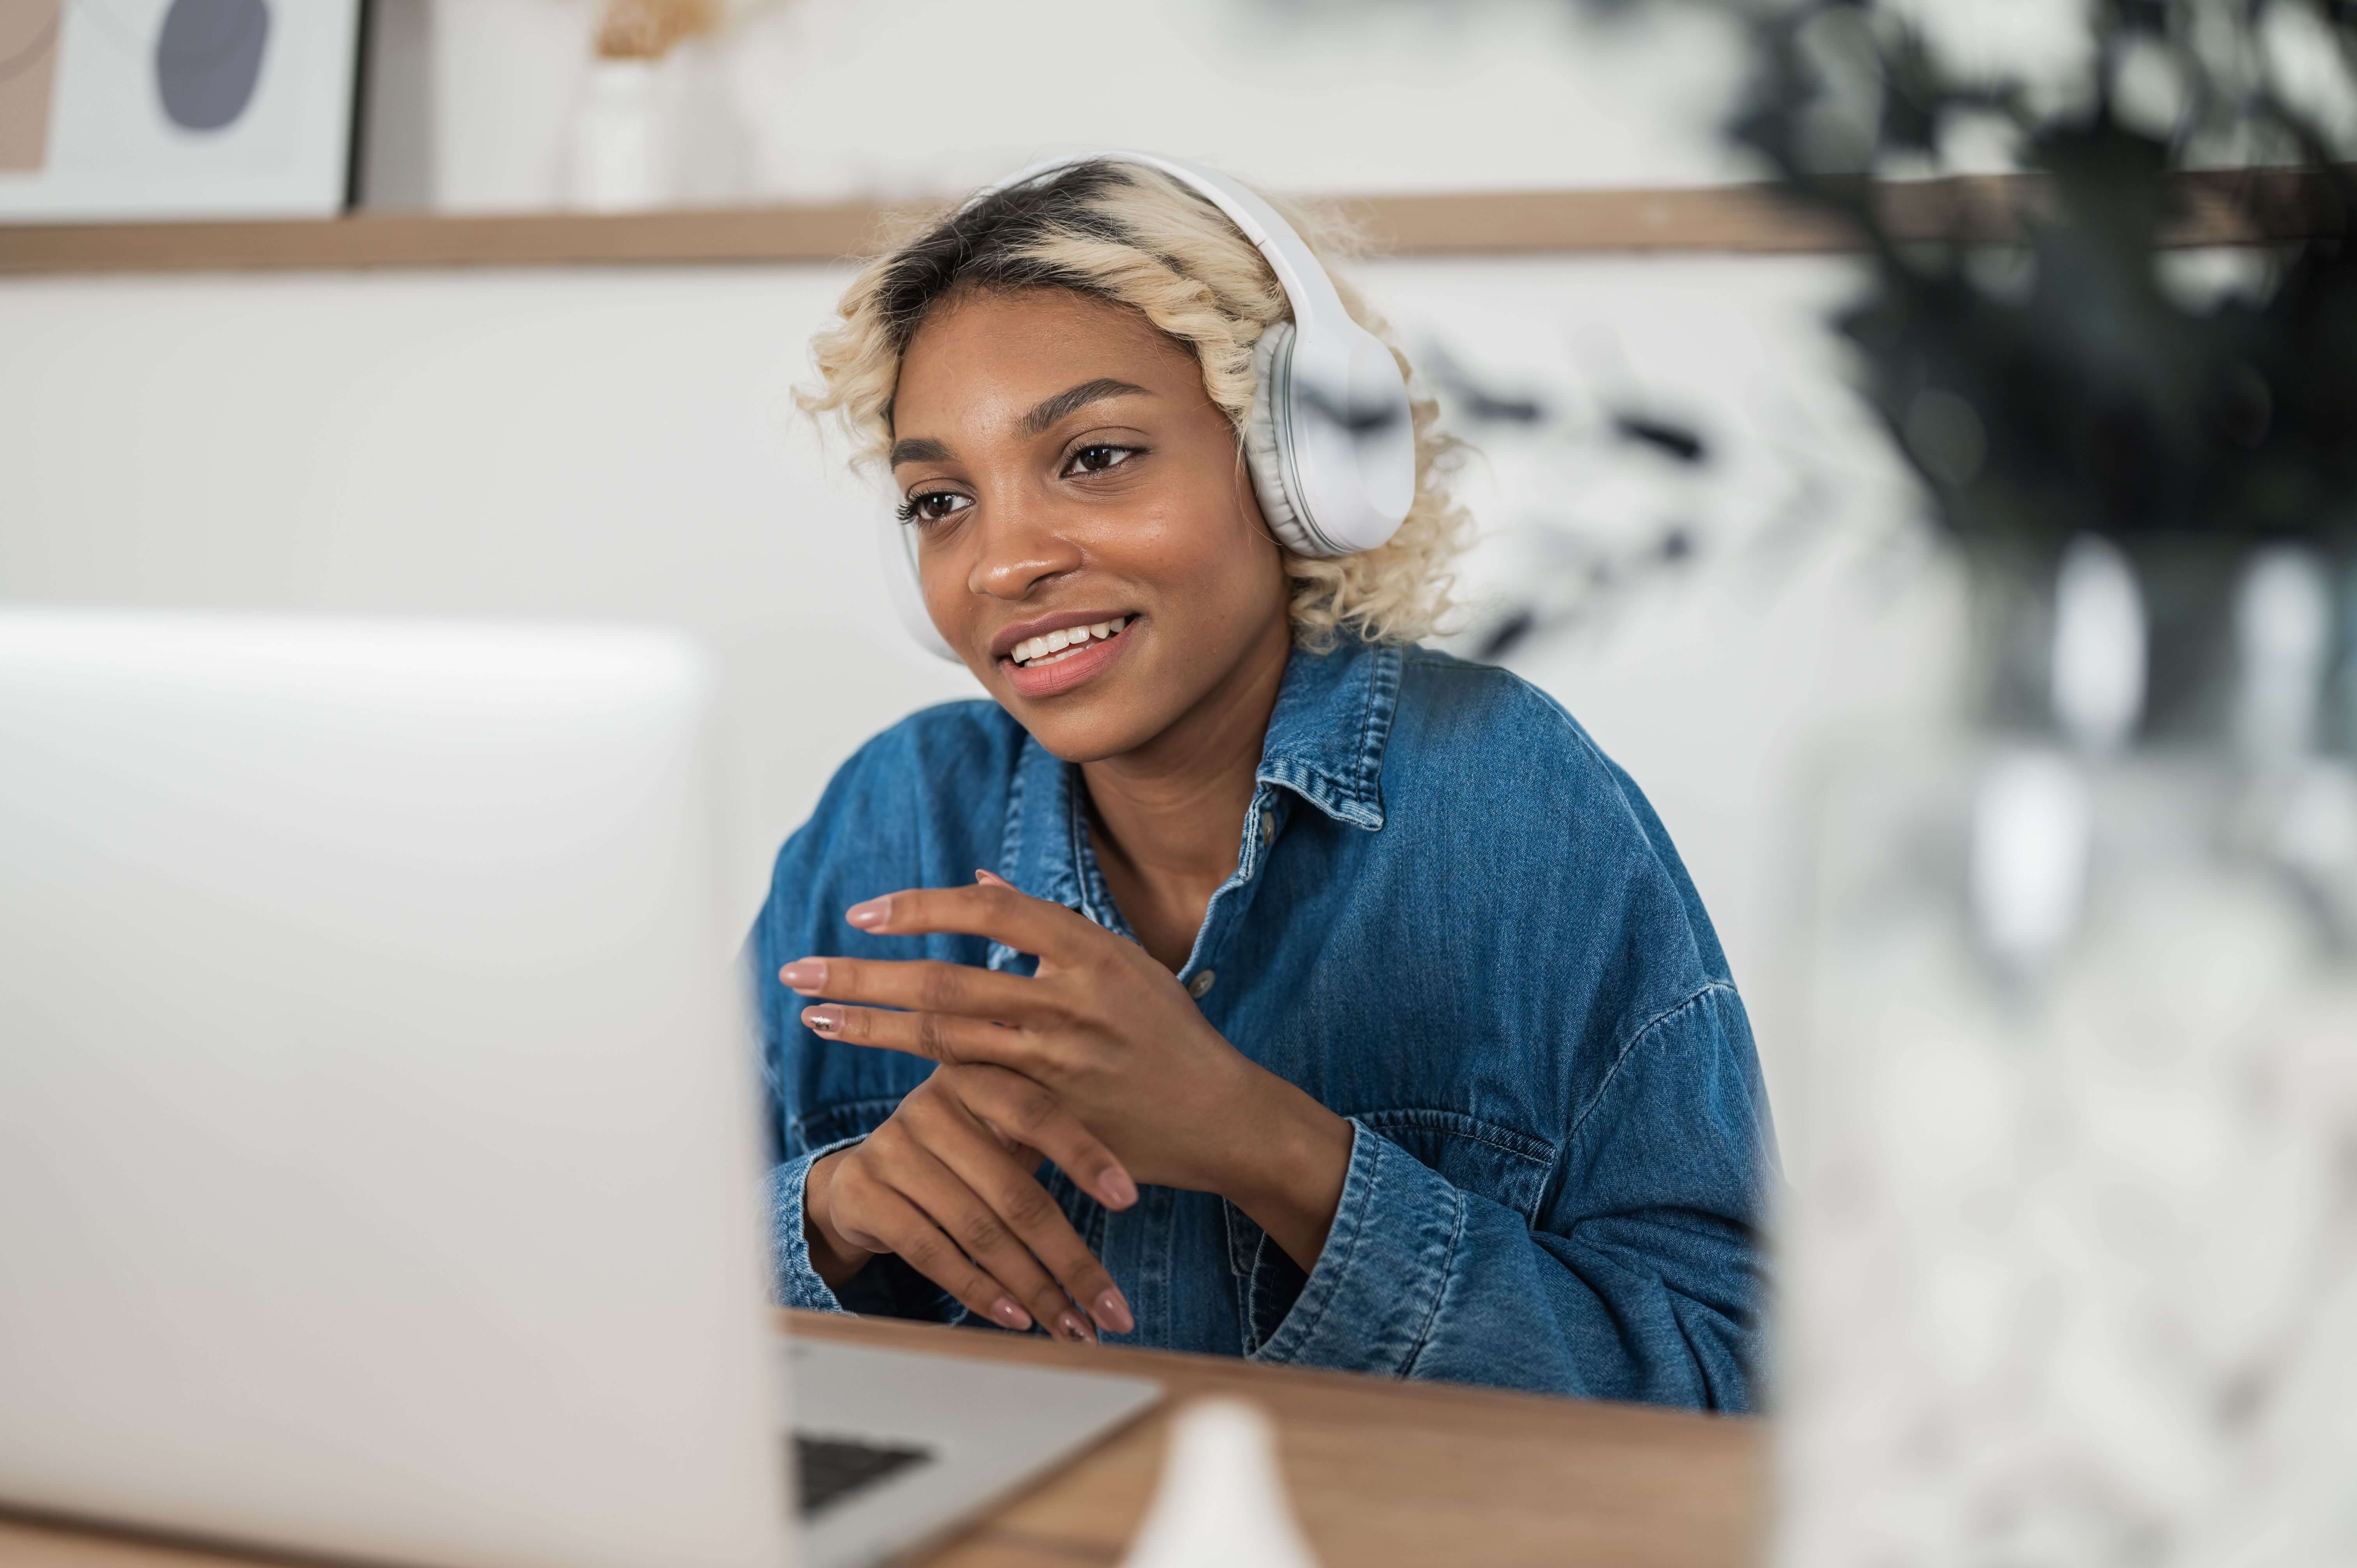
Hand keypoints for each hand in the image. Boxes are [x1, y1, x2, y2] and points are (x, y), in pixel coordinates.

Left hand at [779, 876, 1352, 1270]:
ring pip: (945, 1037)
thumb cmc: (1170, 1034)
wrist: (1224, 1117)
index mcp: (1092, 949)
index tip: (863, 914)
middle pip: (947, 979)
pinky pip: (973, 1092)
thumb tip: (978, 876)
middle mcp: (1073, 998)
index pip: (990, 910)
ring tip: (817, 1014)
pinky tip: (875, 1065)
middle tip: (801, 969)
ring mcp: (1061, 1060)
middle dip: (865, 973)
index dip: (920, 908)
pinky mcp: (1052, 1114)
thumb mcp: (1125, 961)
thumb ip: (1050, 923)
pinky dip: (919, 1077)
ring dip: (872, 1025)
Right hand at [803, 1061, 1137, 1341]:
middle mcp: (930, 1106)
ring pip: (979, 1232)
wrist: (860, 1175)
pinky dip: (981, 1291)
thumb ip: (1047, 1142)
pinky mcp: (864, 1194)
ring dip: (1034, 1288)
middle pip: (1015, 1193)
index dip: (1085, 1156)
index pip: (1039, 1113)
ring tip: (1074, 1328)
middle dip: (1071, 1261)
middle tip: (1113, 1311)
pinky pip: (933, 1252)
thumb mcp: (996, 1131)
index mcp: (976, 1075)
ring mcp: (891, 1149)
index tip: (1129, 1200)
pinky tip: (1018, 1319)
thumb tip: (1127, 1196)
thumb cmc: (958, 1154)